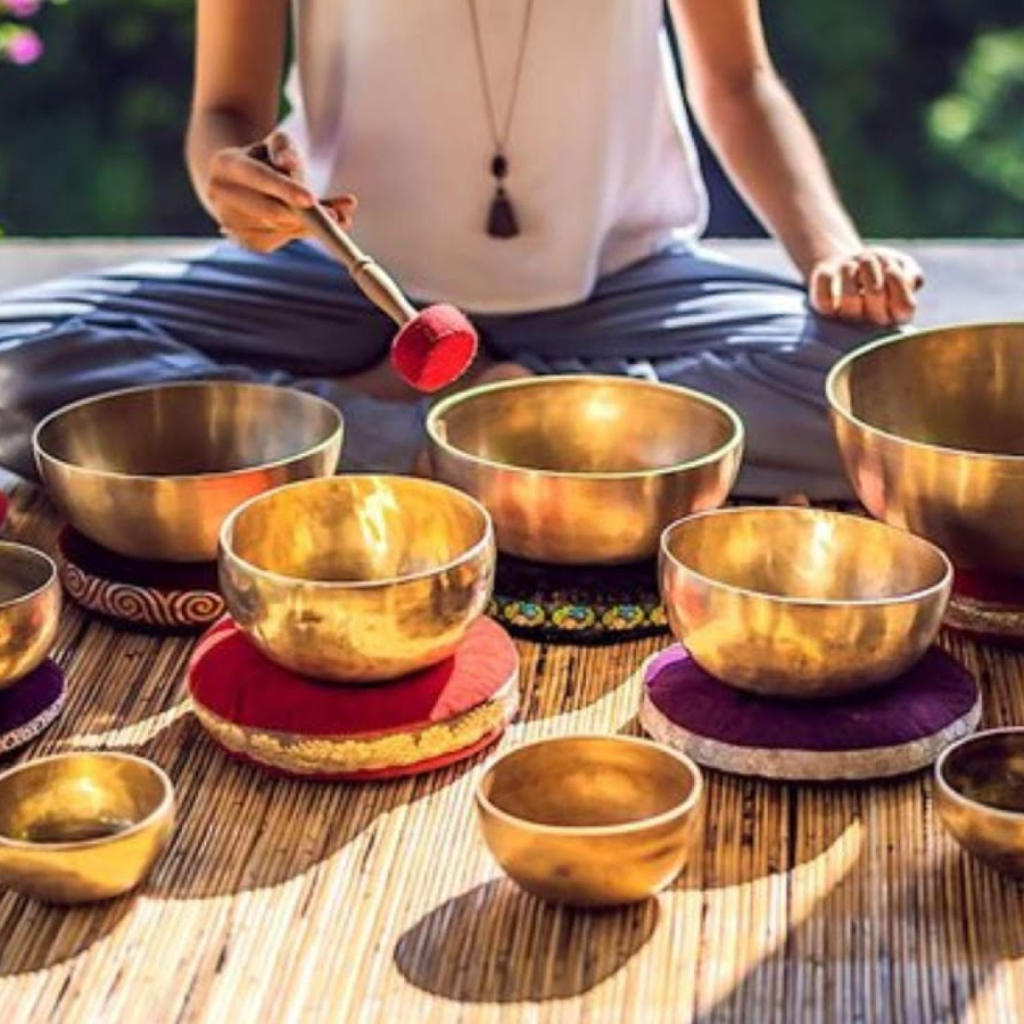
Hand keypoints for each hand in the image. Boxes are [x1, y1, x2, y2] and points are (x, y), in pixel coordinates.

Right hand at [205, 131, 356, 251]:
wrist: (240, 183)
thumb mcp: (274, 142)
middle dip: (306, 215)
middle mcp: (222, 197)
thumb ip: (283, 146)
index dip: (286, 189)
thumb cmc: (263, 158)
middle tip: (337, 216)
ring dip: (314, 224)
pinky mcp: (251, 243)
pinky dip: (308, 231)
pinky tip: (323, 223)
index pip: (260, 178)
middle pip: (271, 211)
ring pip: (283, 228)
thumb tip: (289, 162)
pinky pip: (286, 238)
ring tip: (341, 215)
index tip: (311, 199)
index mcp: (225, 165)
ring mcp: (234, 224)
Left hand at [809, 246, 923, 325]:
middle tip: (868, 260)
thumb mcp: (904, 266)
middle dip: (873, 267)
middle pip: (876, 293)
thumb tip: (902, 280)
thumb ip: (912, 276)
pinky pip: (824, 298)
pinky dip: (827, 277)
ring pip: (849, 295)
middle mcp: (872, 323)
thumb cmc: (881, 268)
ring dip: (851, 267)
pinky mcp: (825, 311)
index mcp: (896, 316)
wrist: (850, 264)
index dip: (897, 282)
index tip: (890, 269)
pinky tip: (833, 272)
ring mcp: (847, 318)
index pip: (904, 306)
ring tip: (852, 264)